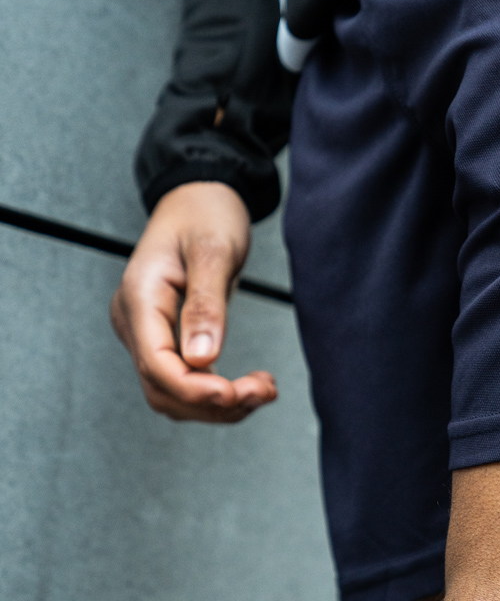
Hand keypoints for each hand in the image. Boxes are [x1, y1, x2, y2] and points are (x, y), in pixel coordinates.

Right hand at [111, 181, 277, 422]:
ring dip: (217, 404)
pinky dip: (216, 391)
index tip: (233, 395)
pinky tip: (250, 387)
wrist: (200, 196)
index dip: (193, 388)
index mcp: (139, 298)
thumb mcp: (213, 251)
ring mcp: (146, 332)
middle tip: (263, 391)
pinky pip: (184, 379)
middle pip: (163, 387)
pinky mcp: (164, 337)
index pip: (156, 363)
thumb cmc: (206, 213)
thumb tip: (202, 359)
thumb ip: (206, 305)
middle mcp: (134, 321)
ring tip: (264, 390)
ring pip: (173, 392)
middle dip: (212, 401)